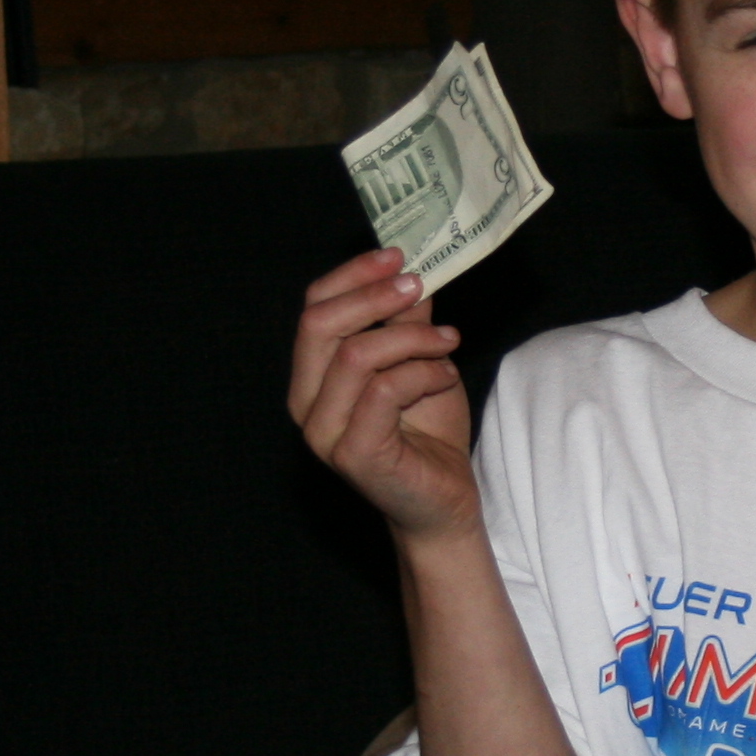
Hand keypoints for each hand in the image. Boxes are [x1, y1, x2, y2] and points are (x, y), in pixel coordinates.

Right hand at [290, 248, 475, 539]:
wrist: (443, 499)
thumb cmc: (427, 431)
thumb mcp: (418, 359)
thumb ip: (406, 319)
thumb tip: (409, 269)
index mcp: (312, 376)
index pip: (312, 309)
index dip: (352, 275)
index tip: (396, 256)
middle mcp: (306, 403)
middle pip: (319, 325)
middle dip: (373, 296)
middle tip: (418, 287)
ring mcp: (325, 432)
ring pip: (357, 354)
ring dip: (412, 338)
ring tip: (448, 342)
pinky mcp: (354, 454)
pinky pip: (384, 390)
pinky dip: (422, 372)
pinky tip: (446, 375)